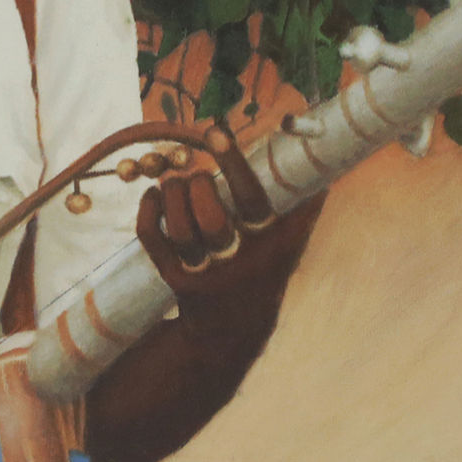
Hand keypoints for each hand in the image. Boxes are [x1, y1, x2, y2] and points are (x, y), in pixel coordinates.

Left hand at [135, 125, 322, 346]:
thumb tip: (313, 137)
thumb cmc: (265, 266)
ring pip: (181, 229)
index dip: (233, 163)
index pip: (252, 198)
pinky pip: (154, 240)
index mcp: (272, 242)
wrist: (235, 328)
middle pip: (212, 218)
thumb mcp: (292, 238)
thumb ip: (304, 195)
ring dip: (173, 195)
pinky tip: (154, 194)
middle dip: (199, 186)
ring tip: (176, 183)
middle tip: (200, 176)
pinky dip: (148, 211)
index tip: (215, 132)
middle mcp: (239, 258)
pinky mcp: (177, 278)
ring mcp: (206, 271)